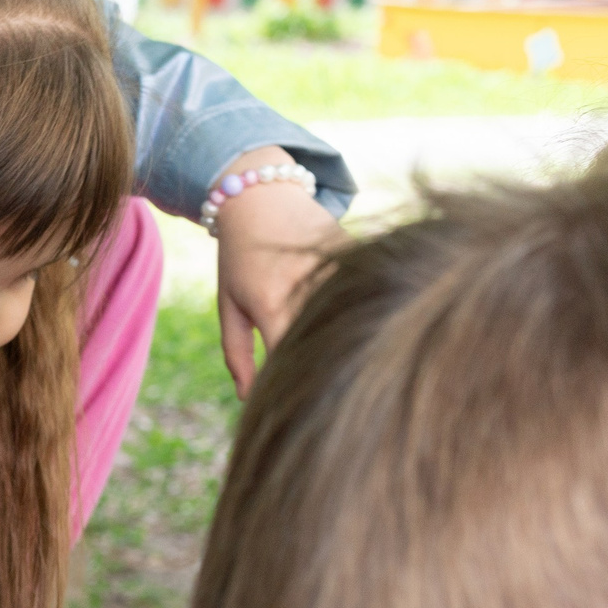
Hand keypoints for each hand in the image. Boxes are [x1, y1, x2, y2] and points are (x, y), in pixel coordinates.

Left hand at [213, 145, 345, 396]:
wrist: (262, 195)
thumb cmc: (239, 257)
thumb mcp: (229, 304)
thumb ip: (237, 354)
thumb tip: (248, 399)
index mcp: (270, 303)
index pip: (289, 358)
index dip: (297, 387)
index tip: (305, 412)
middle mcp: (305, 285)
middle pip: (327, 343)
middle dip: (331, 373)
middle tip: (341, 409)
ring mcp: (335, 266)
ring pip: (354, 318)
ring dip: (357, 344)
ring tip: (367, 376)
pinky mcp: (357, 252)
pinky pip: (368, 290)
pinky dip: (370, 311)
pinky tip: (378, 333)